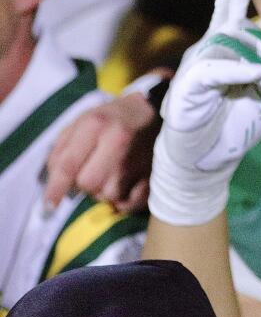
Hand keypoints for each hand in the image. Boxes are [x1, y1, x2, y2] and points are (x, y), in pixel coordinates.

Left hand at [44, 91, 159, 211]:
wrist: (153, 112)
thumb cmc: (111, 119)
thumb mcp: (80, 123)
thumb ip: (61, 150)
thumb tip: (54, 182)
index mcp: (95, 125)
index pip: (69, 165)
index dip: (56, 188)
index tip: (50, 204)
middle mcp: (118, 142)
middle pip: (89, 184)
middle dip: (85, 185)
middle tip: (92, 174)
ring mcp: (138, 159)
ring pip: (109, 195)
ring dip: (104, 192)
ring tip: (110, 177)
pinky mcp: (154, 173)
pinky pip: (130, 203)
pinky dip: (123, 201)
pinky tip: (125, 188)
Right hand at [148, 0, 260, 226]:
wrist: (207, 161)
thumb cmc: (234, 124)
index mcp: (227, 47)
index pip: (232, 5)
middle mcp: (209, 49)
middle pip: (231, 14)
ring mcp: (197, 65)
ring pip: (233, 46)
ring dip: (260, 61)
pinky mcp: (188, 86)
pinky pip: (215, 70)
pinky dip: (238, 71)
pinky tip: (255, 76)